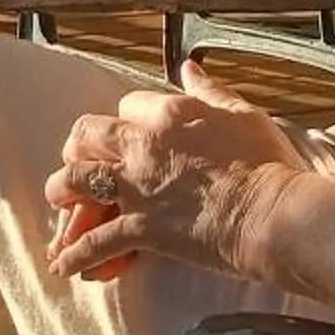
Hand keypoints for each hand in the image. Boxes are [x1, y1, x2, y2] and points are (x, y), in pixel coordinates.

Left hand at [42, 67, 302, 284]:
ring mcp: (138, 185)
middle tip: (80, 159)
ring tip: (59, 199)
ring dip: (62, 190)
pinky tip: (62, 267)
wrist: (275, 213)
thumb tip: (189, 67)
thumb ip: (210, 90)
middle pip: (88, 134)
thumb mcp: (242, 115)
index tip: (131, 134)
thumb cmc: (269, 165)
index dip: (126, 120)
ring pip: (76, 180)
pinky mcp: (141, 226)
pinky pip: (95, 241)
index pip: (128, 105)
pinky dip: (75, 255)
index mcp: (170, 113)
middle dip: (79, 146)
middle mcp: (145, 143)